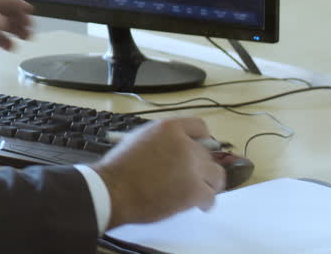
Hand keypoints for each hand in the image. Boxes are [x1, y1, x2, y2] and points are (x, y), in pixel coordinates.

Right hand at [92, 118, 226, 228]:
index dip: (201, 139)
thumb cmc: (120, 167)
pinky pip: (211, 196)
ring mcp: (191, 167)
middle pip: (207, 153)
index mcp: (168, 128)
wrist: (114, 189)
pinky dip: (206, 201)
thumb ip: (161, 140)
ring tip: (201, 190)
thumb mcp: (138, 139)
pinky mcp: (194, 190)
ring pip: (216, 174)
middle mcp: (184, 144)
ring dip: (209, 182)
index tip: (200, 149)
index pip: (199, 127)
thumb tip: (175, 149)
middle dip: (201, 165)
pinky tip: (199, 204)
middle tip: (194, 176)